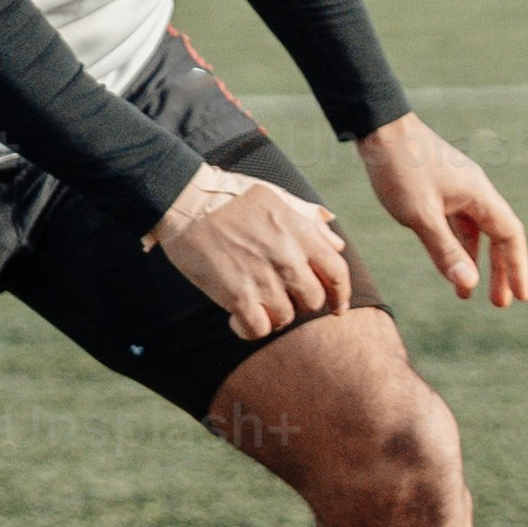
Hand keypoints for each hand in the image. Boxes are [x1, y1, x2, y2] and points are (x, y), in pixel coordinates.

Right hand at [147, 162, 358, 338]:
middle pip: (312, 301)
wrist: (187, 201)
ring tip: (255, 304)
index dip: (340, 295)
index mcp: (300, 233)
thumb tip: (337, 244)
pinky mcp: (237, 295)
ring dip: (272, 316)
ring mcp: (263, 278)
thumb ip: (310, 221)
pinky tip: (237, 320)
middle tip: (280, 297)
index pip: (337, 272)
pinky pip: (258, 329)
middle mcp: (287, 258)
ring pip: (285, 318)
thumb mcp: (278, 198)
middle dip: (299, 303)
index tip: (336, 308)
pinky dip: (250, 330)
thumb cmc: (231, 196)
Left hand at [355, 114, 527, 309]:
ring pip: (476, 232)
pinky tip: (449, 264)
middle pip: (497, 235)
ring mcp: (458, 189)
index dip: (517, 267)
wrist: (378, 129)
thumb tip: (471, 284)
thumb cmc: (399, 168)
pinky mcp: (441, 189)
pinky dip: (457, 246)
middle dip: (500, 271)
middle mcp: (475, 191)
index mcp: (478, 194)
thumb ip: (445, 251)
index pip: (510, 235)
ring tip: (469, 293)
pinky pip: (457, 223)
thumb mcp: (420, 215)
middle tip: (499, 304)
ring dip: (476, 262)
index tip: (520, 297)